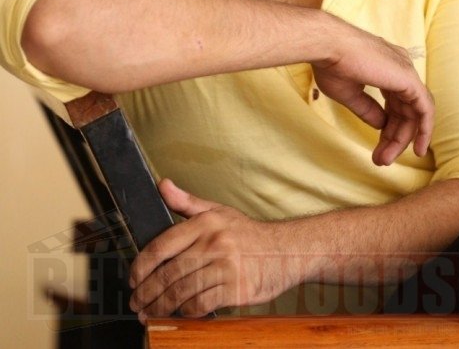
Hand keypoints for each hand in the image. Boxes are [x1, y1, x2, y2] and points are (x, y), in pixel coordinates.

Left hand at [129, 179, 304, 318]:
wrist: (286, 251)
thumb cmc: (247, 233)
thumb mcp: (217, 211)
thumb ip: (186, 202)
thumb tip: (162, 185)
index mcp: (205, 223)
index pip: (163, 244)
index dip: (142, 265)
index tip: (132, 279)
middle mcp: (214, 243)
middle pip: (170, 272)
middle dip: (147, 292)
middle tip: (136, 303)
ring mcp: (225, 267)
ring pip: (182, 291)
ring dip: (161, 306)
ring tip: (150, 313)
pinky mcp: (235, 289)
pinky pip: (202, 305)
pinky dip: (186, 312)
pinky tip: (179, 313)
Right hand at [312, 23, 433, 165]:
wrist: (328, 45)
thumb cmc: (331, 63)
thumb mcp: (350, 92)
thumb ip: (368, 109)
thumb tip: (381, 125)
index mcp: (386, 66)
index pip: (396, 101)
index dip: (388, 126)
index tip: (378, 147)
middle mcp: (400, 67)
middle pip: (406, 109)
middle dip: (394, 137)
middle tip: (381, 159)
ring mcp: (406, 72)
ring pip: (414, 112)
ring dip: (402, 139)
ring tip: (387, 159)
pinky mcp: (409, 79)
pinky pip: (425, 109)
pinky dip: (424, 129)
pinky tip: (417, 148)